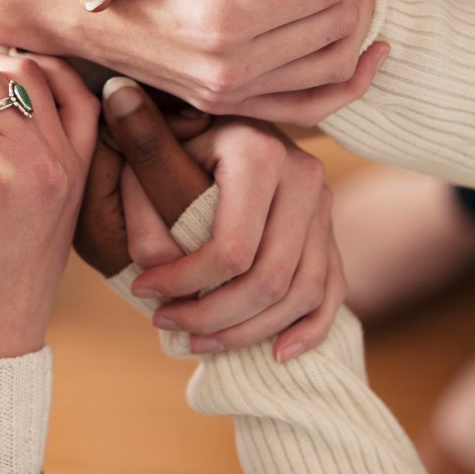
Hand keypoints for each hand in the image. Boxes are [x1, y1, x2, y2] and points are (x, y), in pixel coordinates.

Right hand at [27, 0, 382, 123]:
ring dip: (360, 18)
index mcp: (223, 17)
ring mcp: (232, 94)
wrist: (73, 14)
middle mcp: (232, 67)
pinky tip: (373, 50)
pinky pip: (313, 107)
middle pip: (339, 21)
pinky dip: (352, 82)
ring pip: (337, 65)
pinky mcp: (231, 106)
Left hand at [76, 76, 350, 361]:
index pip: (232, 249)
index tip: (143, 290)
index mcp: (259, 154)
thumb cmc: (174, 144)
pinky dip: (309, 329)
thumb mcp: (147, 163)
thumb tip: (157, 270)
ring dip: (250, 332)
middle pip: (271, 279)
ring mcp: (325, 202)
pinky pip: (332, 289)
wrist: (218, 119)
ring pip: (302, 293)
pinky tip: (276, 353)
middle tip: (167, 322)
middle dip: (215, 316)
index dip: (185, 283)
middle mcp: (303, 174)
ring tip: (199, 339)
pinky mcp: (330, 227)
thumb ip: (142, 215)